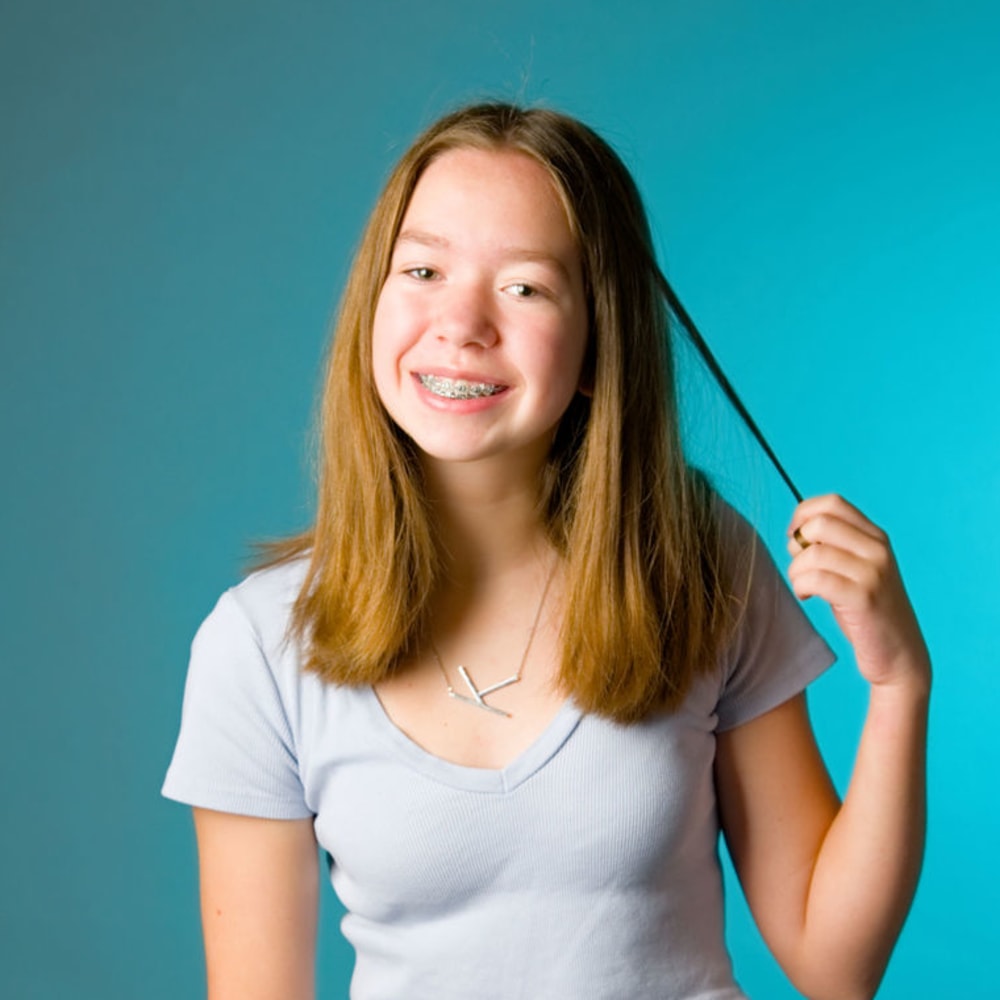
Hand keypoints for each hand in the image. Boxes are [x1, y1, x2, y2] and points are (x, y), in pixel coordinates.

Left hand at [788, 495, 929, 691]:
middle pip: (819, 523)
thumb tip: (795, 533)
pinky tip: (807, 597)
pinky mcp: (863, 599)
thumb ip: (833, 546)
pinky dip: (801, 587)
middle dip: (796, 544)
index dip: (803, 515)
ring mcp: (873, 573)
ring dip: (796, 571)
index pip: (832, 503)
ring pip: (813, 553)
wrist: (900, 655)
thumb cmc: (866, 612)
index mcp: (875, 537)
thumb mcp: (855, 569)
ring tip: (804, 587)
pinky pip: (816, 579)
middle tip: (800, 568)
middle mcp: (877, 550)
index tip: (795, 539)